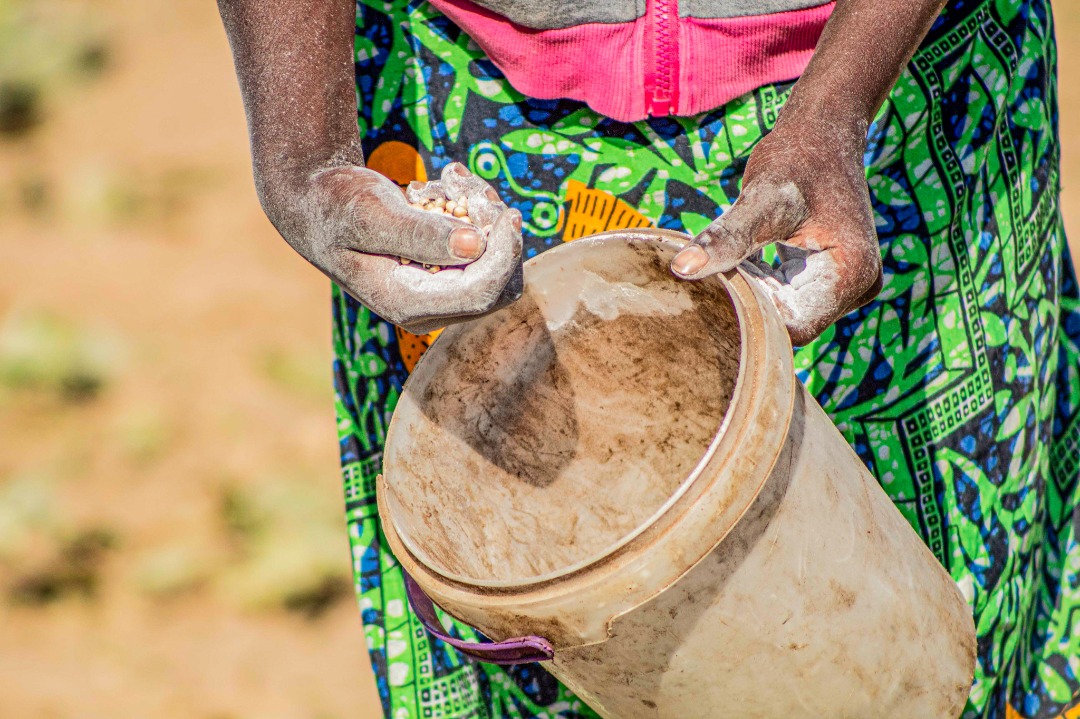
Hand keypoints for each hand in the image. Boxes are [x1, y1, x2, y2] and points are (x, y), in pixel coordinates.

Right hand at [264, 161, 523, 334]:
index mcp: (407, 305)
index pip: (481, 294)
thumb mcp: (372, 214)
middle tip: (468, 185)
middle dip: (495, 231)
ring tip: (450, 176)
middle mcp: (429, 310)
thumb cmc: (339, 205)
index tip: (507, 212)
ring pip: (496, 262)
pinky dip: (475, 211)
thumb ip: (419, 234)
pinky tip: (449, 180)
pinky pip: (485, 248)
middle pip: (498, 283)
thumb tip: (473, 246)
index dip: (504, 256)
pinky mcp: (449, 277)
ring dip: (484, 214)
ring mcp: (440, 297)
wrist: (320, 205)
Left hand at [670, 121, 881, 345]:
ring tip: (728, 266)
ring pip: (787, 312)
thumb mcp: (760, 199)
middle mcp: (858, 287)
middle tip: (714, 279)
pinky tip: (741, 262)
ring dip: (754, 294)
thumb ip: (725, 238)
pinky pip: (789, 298)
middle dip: (751, 305)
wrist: (823, 131)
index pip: (794, 325)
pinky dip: (761, 285)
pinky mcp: (830, 279)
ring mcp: (847, 286)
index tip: (717, 291)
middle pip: (791, 322)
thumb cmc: (796, 158)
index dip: (751, 315)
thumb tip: (681, 268)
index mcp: (852, 275)